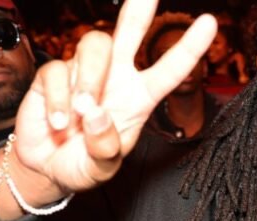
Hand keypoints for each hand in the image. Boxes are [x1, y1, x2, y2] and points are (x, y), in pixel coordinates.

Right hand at [9, 0, 215, 203]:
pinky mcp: (53, 76)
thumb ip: (104, 148)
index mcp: (139, 99)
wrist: (47, 169)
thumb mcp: (101, 168)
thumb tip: (97, 114)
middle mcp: (115, 79)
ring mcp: (84, 74)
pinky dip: (57, 100)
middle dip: (139, 10)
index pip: (170, 70)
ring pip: (94, 48)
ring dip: (89, 80)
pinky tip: (58, 123)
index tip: (210, 22)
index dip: (190, 47)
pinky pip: (57, 72)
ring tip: (80, 115)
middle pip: (128, 33)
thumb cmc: (84, 165)